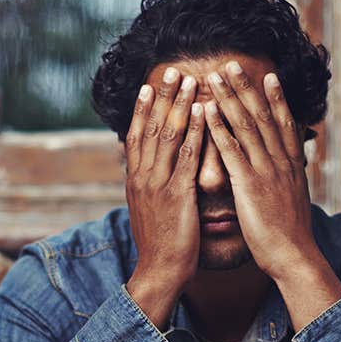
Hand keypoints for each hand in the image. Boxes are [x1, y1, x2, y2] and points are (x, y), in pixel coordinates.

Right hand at [123, 67, 205, 327]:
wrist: (160, 271)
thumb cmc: (161, 245)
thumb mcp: (149, 212)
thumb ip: (151, 189)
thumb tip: (151, 175)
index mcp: (136, 181)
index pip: (136, 137)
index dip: (143, 110)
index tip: (149, 87)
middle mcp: (143, 177)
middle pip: (150, 128)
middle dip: (161, 98)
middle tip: (170, 71)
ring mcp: (158, 184)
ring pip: (167, 135)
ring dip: (178, 105)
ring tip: (188, 80)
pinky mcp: (176, 193)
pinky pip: (186, 155)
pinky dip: (195, 130)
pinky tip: (204, 110)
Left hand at [203, 61, 324, 280]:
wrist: (294, 257)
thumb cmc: (290, 235)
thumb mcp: (292, 200)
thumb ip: (287, 180)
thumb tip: (288, 169)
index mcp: (291, 165)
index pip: (283, 123)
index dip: (275, 97)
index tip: (267, 75)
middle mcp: (280, 162)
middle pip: (263, 115)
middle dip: (247, 87)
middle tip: (232, 63)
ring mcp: (266, 171)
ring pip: (246, 126)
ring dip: (229, 98)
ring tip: (215, 75)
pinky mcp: (250, 184)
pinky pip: (232, 150)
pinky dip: (219, 128)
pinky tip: (207, 112)